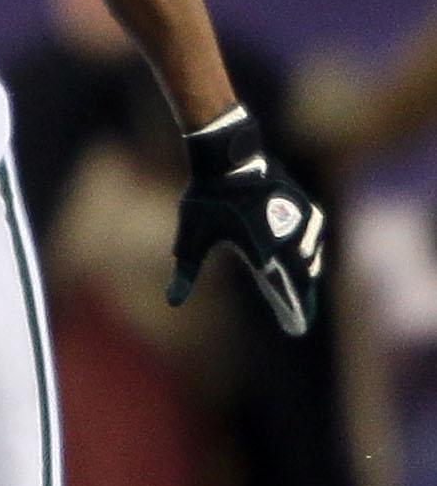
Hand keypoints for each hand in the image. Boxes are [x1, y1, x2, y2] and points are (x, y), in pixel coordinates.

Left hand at [169, 109, 326, 335]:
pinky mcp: (305, 207)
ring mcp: (300, 221)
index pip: (283, 291)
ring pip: (310, 256)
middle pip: (301, 277)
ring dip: (307, 274)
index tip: (296, 329)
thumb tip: (172, 302)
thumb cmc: (207, 199)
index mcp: (262, 251)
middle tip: (299, 318)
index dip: (291, 311)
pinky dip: (309, 250)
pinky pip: (313, 235)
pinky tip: (306, 260)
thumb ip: (186, 273)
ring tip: (302, 290)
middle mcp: (287, 238)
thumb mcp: (191, 238)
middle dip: (301, 299)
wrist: (228, 156)